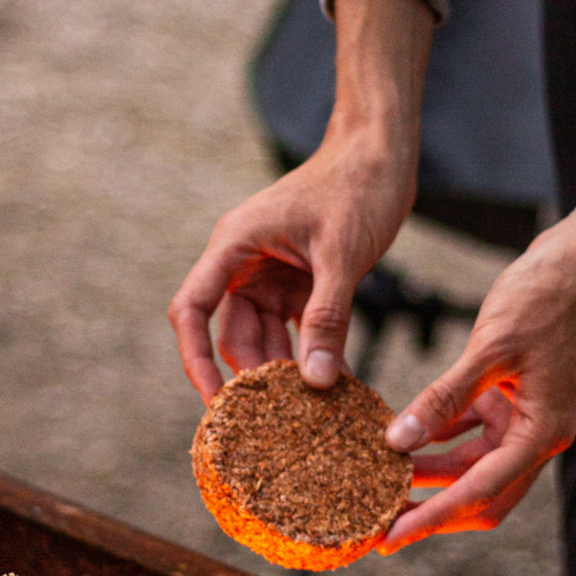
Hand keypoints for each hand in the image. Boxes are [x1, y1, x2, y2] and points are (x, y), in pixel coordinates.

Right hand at [169, 0, 432, 400]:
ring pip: (264, 339)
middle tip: (281, 424)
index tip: (214, 403)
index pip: (192, 310)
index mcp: (235, 245)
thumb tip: (318, 383)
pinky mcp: (298, 283)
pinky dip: (312, 357)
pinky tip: (335, 389)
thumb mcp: (343, 256)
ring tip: (313, 414)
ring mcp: (270, 274)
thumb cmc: (357, 186)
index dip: (194, 359)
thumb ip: (328, 318)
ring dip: (287, 374)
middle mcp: (243, 262)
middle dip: (254, 378)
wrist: (383, 151)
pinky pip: (295, 331)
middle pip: (232, 334)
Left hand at [379, 177, 575, 549]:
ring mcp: (526, 418)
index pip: (478, 492)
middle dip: (430, 512)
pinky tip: (401, 441)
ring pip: (472, 467)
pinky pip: (470, 433)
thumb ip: (444, 397)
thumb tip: (399, 441)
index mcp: (542, 432)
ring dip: (430, 477)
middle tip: (377, 526)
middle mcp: (538, 435)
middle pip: (479, 495)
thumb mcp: (490, 348)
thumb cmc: (546, 297)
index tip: (389, 541)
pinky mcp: (513, 398)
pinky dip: (438, 439)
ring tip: (379, 484)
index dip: (431, 519)